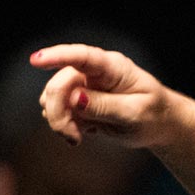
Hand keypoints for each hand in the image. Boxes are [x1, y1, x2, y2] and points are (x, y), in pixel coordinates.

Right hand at [31, 44, 180, 149]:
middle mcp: (93, 72)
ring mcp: (83, 85)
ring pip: (52, 97)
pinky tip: (82, 134)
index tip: (36, 61)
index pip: (82, 57)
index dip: (58, 56)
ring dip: (59, 121)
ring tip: (79, 137)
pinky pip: (57, 110)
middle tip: (73, 138)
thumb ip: (105, 106)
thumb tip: (75, 98)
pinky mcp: (77, 101)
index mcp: (112, 67)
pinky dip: (63, 125)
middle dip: (58, 112)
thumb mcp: (135, 113)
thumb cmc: (153, 114)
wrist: (158, 123)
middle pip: (59, 84)